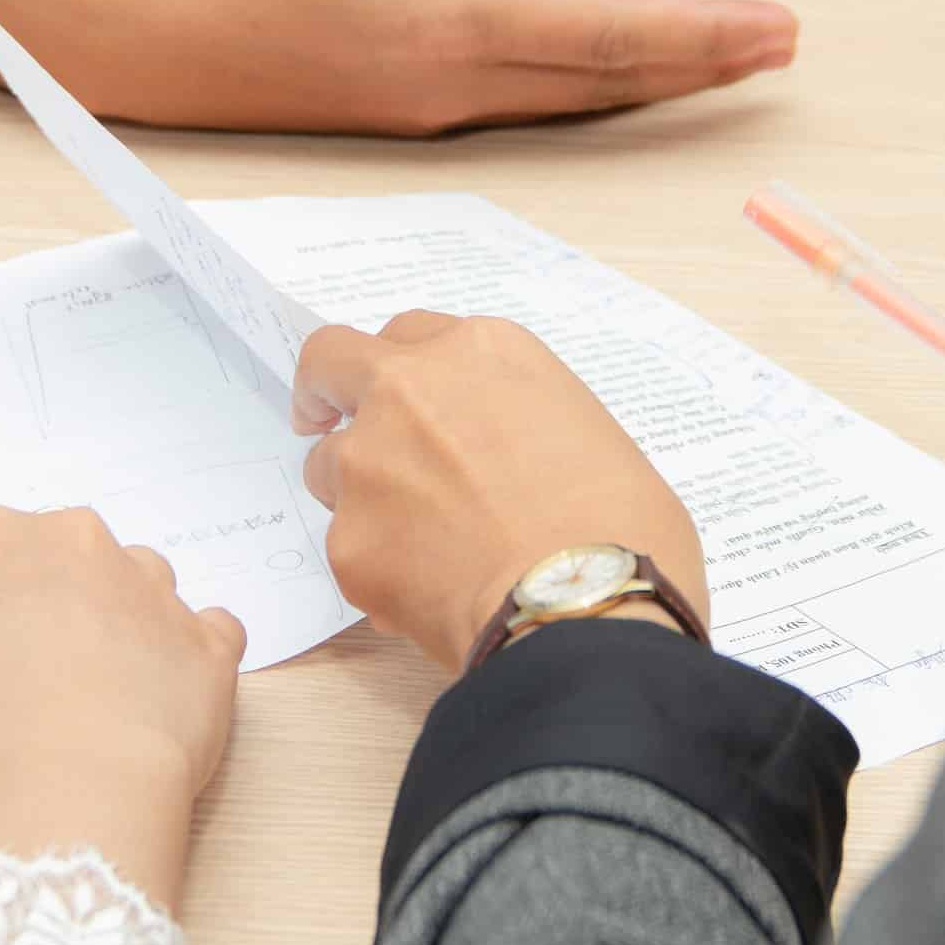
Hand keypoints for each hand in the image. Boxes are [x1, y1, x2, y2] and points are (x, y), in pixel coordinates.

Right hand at [0, 506, 245, 906]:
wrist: (77, 775)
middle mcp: (77, 542)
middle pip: (41, 569)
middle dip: (23, 614)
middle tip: (4, 683)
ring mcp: (151, 586)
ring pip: (124, 588)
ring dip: (104, 626)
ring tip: (82, 695)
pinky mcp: (204, 637)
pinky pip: (201, 633)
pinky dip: (180, 657)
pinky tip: (153, 694)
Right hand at [50, 0, 794, 132]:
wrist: (134, 34)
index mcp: (452, 23)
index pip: (611, 34)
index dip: (703, 33)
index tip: (777, 29)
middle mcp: (452, 84)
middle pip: (605, 80)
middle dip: (699, 62)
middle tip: (777, 50)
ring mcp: (424, 109)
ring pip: (565, 100)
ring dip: (646, 80)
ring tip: (714, 60)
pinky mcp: (394, 113)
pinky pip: (518, 104)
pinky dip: (582, 88)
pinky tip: (597, 75)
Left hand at [290, 311, 705, 669]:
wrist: (585, 608)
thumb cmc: (620, 528)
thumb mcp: (587, 434)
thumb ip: (517, 422)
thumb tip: (503, 462)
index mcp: (481, 353)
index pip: (411, 335)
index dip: (405, 370)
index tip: (403, 397)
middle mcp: (409, 391)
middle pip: (331, 362)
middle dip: (325, 389)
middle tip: (326, 418)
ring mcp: (367, 462)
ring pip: (327, 465)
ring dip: (358, 493)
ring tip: (420, 544)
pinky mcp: (348, 540)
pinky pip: (350, 549)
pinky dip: (380, 570)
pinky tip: (436, 598)